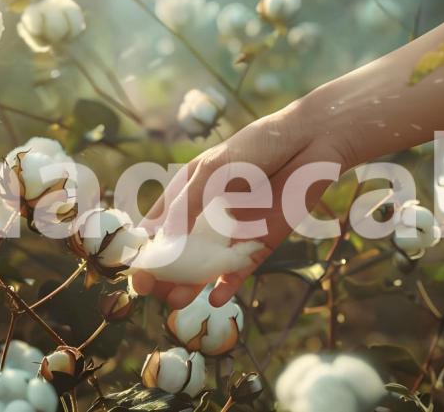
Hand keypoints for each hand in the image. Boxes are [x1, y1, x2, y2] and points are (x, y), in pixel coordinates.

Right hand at [130, 102, 349, 308]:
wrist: (311, 143)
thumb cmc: (258, 144)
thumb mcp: (214, 167)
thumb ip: (189, 201)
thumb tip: (166, 237)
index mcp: (190, 190)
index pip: (159, 222)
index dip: (145, 244)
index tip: (132, 265)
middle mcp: (208, 215)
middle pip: (179, 251)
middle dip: (163, 273)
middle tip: (149, 291)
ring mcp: (233, 231)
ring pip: (204, 266)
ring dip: (189, 285)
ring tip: (176, 301)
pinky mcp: (260, 243)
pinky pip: (239, 270)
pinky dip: (227, 286)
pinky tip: (214, 298)